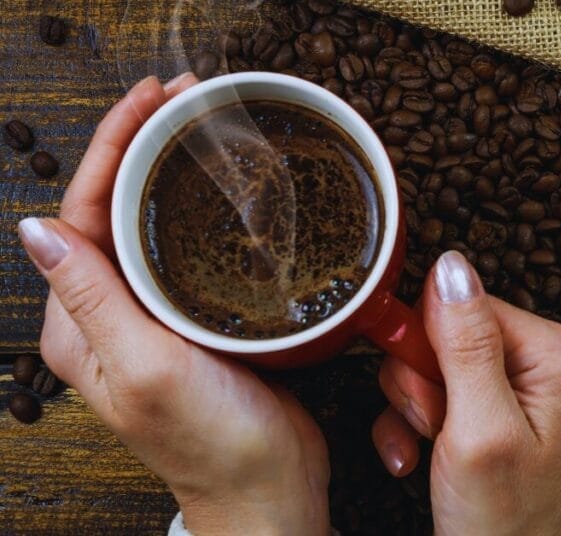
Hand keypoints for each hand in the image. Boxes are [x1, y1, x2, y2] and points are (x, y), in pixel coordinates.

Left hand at [19, 75, 330, 535]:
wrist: (269, 487)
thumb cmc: (212, 444)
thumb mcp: (146, 369)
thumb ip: (93, 299)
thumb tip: (36, 228)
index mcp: (79, 323)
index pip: (81, 213)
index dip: (110, 147)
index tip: (150, 102)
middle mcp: (107, 315)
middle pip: (111, 208)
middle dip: (137, 145)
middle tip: (181, 99)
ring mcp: (151, 317)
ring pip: (148, 224)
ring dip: (167, 170)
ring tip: (198, 127)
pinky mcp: (194, 321)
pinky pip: (185, 249)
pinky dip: (199, 208)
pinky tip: (223, 190)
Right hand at [371, 251, 560, 534]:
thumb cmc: (508, 526)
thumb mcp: (481, 430)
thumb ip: (466, 345)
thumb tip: (452, 266)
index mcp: (555, 353)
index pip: (467, 303)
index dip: (430, 346)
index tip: (429, 398)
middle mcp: (542, 363)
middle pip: (446, 332)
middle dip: (421, 384)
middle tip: (435, 428)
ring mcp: (517, 390)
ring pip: (430, 364)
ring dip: (412, 409)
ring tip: (432, 450)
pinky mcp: (492, 415)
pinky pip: (433, 396)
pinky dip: (412, 428)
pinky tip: (416, 460)